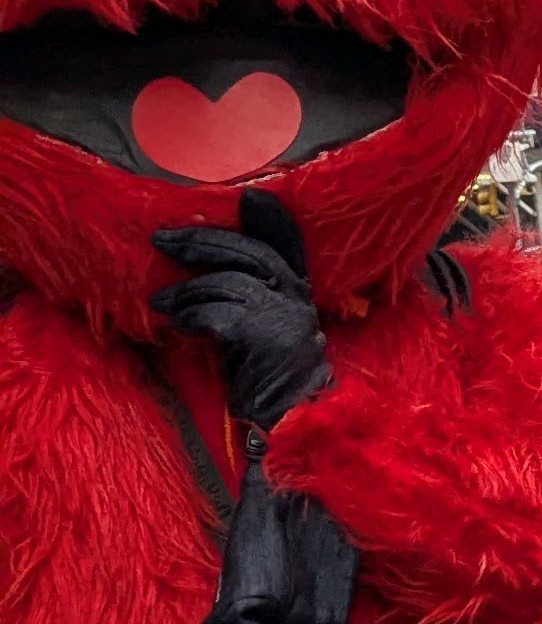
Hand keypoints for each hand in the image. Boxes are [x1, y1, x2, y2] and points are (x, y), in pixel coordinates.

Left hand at [151, 188, 328, 435]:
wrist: (286, 427)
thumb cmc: (264, 383)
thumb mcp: (261, 332)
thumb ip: (246, 299)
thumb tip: (206, 271)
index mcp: (300, 294)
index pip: (286, 245)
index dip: (270, 220)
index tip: (251, 197)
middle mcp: (297, 298)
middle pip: (246, 252)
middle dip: (200, 241)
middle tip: (162, 239)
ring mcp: (285, 316)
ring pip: (225, 283)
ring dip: (184, 292)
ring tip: (160, 304)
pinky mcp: (265, 337)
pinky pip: (217, 314)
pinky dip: (190, 317)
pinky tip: (175, 326)